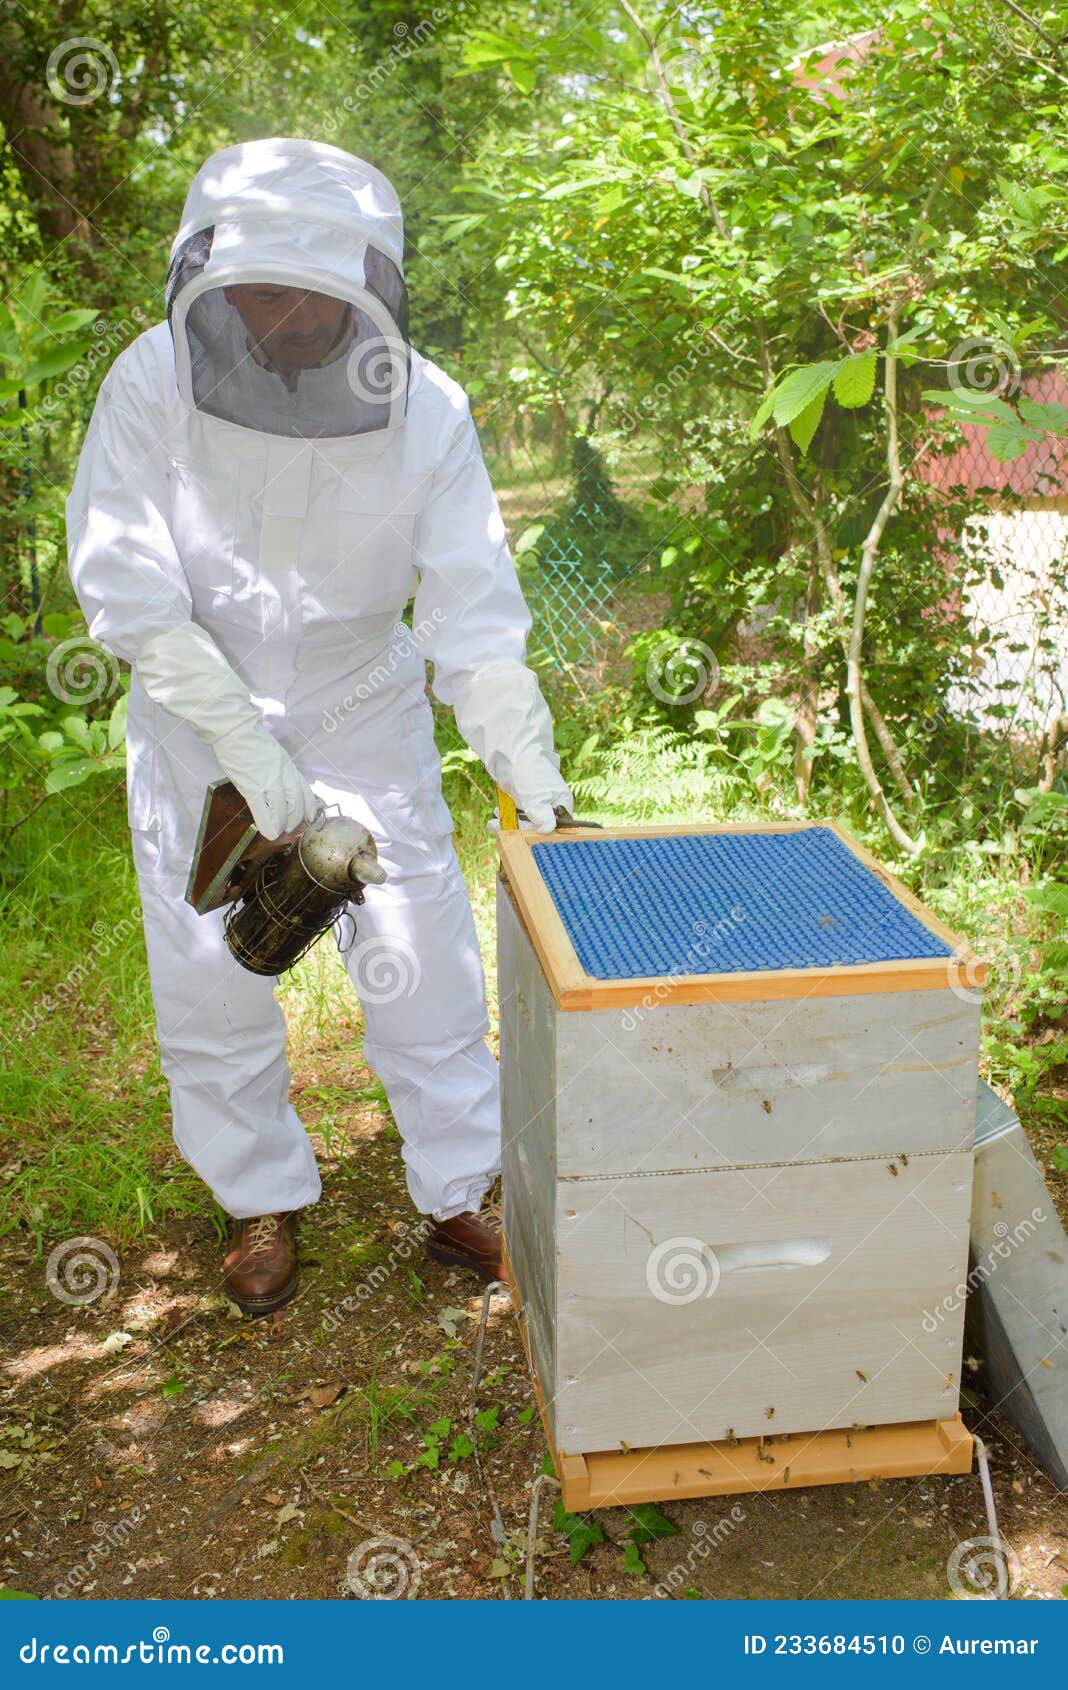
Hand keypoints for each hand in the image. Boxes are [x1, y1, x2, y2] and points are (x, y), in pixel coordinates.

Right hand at [213, 720, 318, 840]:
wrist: (233, 730)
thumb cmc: (249, 740)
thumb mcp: (274, 753)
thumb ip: (279, 769)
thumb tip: (280, 786)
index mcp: (288, 765)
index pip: (305, 790)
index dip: (309, 807)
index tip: (309, 817)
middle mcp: (283, 774)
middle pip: (296, 803)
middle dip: (295, 819)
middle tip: (289, 827)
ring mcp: (268, 781)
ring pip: (283, 810)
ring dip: (282, 824)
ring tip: (278, 830)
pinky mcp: (251, 787)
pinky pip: (263, 811)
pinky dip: (267, 824)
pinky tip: (268, 832)